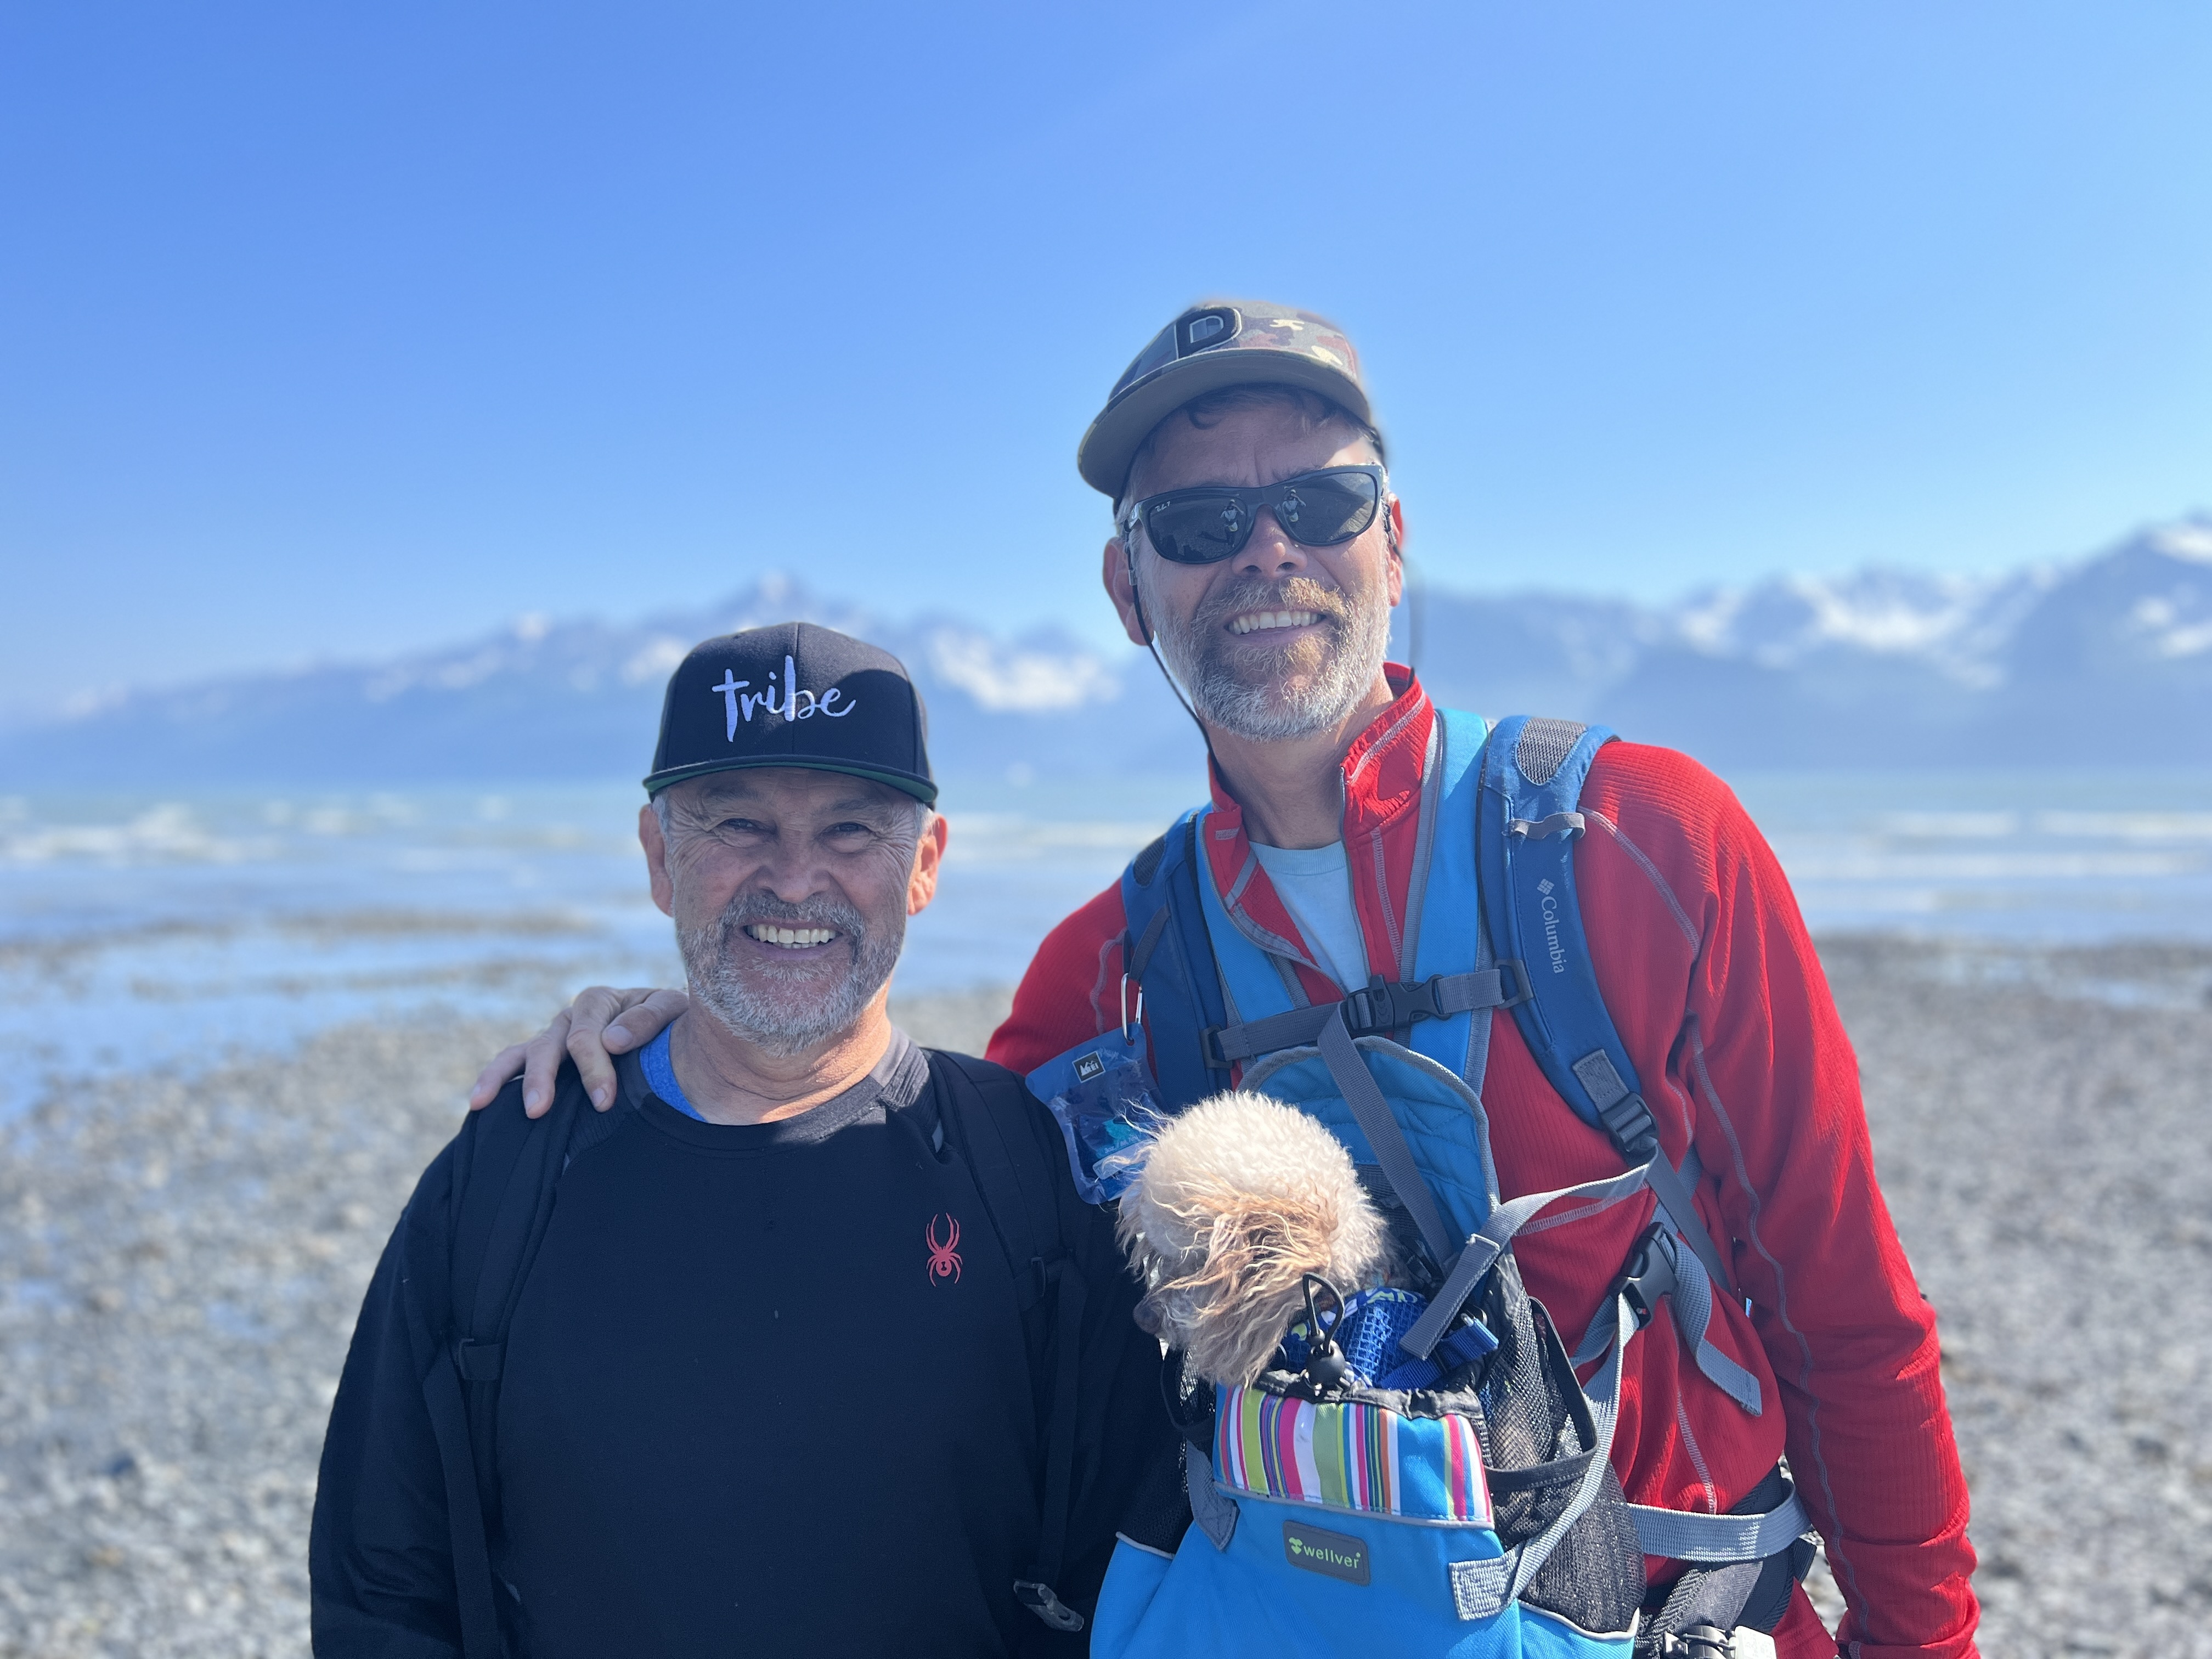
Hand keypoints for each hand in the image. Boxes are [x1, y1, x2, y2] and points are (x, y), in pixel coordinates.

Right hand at [467, 986, 690, 1117]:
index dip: (593, 1069)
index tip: (604, 1101)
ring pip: (521, 1054)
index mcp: (600, 1001)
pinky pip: (513, 1065)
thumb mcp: (673, 1013)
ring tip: (481, 1102)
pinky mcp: (547, 1059)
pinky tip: (478, 1104)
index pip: (586, 1036)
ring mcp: (554, 1037)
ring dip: (503, 1078)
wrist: (674, 1037)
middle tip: (538, 1110)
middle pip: (549, 1046)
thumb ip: (647, 1020)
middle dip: (543, 1078)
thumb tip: (612, 1041)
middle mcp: (571, 1017)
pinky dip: (496, 1081)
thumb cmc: (674, 1025)